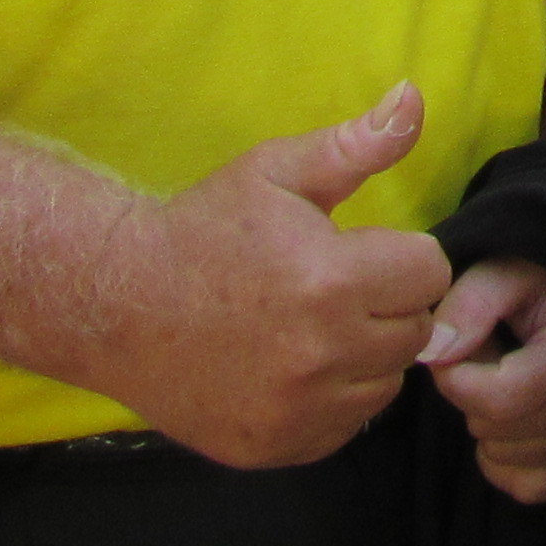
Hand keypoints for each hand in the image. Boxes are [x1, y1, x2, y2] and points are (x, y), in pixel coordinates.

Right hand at [89, 85, 453, 470]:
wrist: (114, 303)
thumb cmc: (202, 229)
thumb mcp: (276, 171)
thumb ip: (356, 144)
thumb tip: (414, 98)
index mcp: (333, 281)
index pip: (431, 274)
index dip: (401, 256)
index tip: (362, 251)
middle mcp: (323, 355)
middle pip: (415, 332)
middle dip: (387, 304)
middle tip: (335, 288)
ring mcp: (299, 411)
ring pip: (385, 383)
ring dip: (364, 355)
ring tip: (313, 326)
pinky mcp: (277, 447)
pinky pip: (345, 426)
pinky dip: (332, 400)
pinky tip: (291, 367)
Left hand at [426, 256, 545, 503]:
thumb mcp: (510, 274)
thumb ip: (472, 302)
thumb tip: (435, 353)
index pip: (499, 399)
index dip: (459, 379)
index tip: (457, 346)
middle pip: (499, 429)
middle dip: (473, 395)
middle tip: (491, 356)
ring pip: (508, 458)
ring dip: (488, 425)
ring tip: (508, 381)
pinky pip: (527, 486)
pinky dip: (505, 461)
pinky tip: (512, 420)